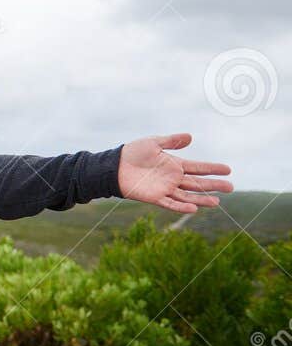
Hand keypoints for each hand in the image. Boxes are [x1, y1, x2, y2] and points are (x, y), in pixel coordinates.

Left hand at [117, 134, 232, 213]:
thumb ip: (171, 141)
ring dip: (202, 199)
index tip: (228, 170)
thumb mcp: (153, 143)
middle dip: (214, 185)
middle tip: (231, 187)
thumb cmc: (132, 153)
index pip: (198, 167)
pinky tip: (194, 208)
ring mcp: (165, 189)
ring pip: (187, 196)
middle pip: (197, 183)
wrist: (114, 166)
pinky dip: (181, 207)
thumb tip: (190, 137)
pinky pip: (170, 204)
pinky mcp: (155, 197)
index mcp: (174, 165)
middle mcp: (173, 178)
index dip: (212, 169)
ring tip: (217, 202)